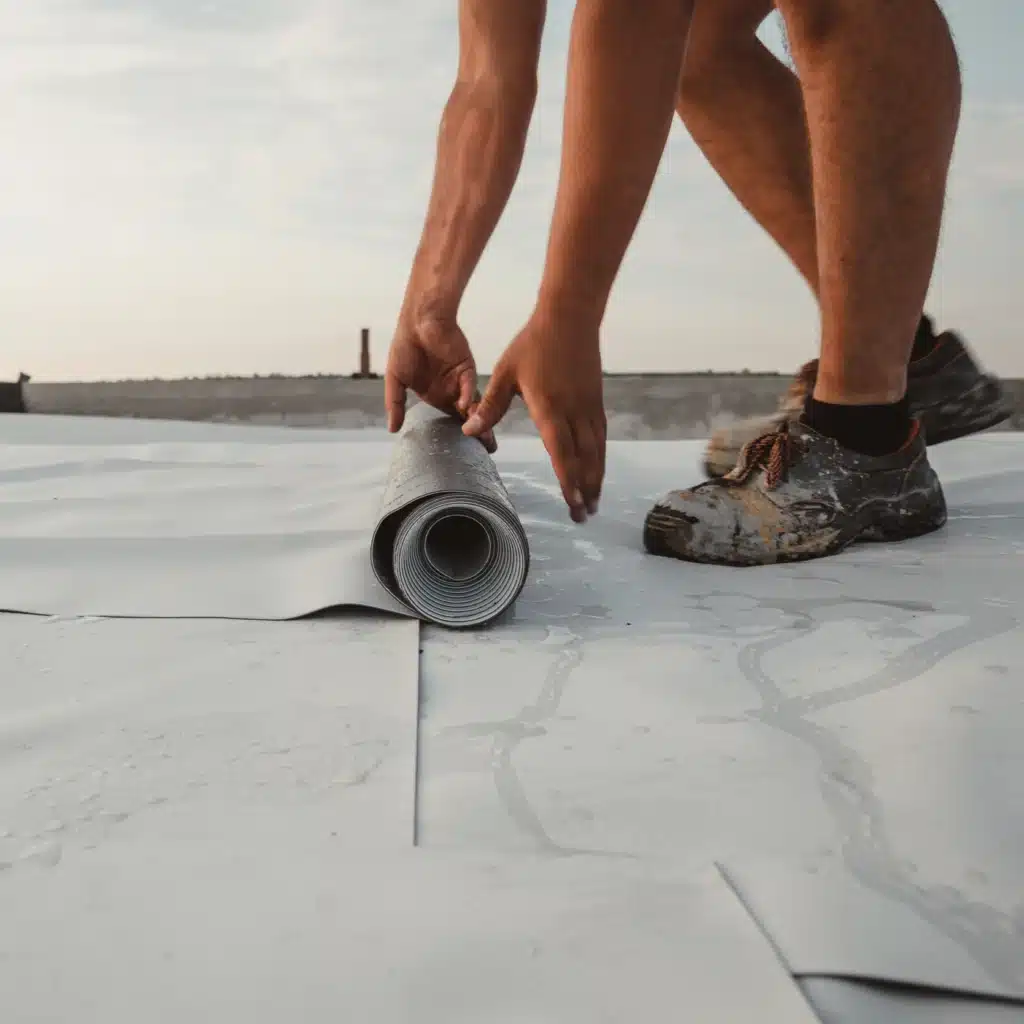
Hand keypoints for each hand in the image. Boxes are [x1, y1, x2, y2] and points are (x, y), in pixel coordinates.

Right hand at [385, 315, 495, 451]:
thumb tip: (391, 429)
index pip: (448, 420)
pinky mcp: (467, 368)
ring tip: (487, 441)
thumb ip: (395, 404)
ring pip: (472, 406)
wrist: (419, 320)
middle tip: (486, 453)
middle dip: (476, 434)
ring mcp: (460, 380)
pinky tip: (467, 410)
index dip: (456, 436)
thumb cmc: (405, 345)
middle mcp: (450, 390)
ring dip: (479, 421)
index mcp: (435, 395)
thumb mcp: (395, 379)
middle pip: (466, 417)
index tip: (464, 456)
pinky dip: (468, 398)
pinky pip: (469, 386)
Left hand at [464, 312, 605, 522]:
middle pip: (584, 459)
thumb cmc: (534, 344)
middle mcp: (574, 412)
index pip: (562, 453)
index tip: (574, 504)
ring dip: (596, 477)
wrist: (569, 317)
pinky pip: (600, 436)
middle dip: (585, 489)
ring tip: (594, 501)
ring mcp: (589, 407)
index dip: (569, 481)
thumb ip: (490, 405)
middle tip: (585, 516)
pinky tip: (597, 468)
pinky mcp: (595, 400)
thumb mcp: (506, 374)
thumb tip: (469, 430)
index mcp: (550, 408)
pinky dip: (600, 457)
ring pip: (596, 450)